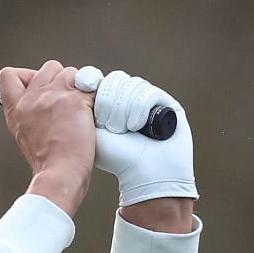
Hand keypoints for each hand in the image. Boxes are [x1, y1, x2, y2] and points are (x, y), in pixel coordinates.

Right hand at [0, 62, 95, 217]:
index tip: (40, 88)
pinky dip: (94, 96)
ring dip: (79, 87)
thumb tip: (41, 100)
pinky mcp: (75, 100)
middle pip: (49, 67)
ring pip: (71, 72)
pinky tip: (91, 112)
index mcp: (16, 109)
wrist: (60, 175)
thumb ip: (28, 114)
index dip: (28, 76)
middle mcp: (32, 98)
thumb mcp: (24, 136)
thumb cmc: (48, 163)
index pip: (9, 75)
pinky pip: (90, 84)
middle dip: (61, 79)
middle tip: (67, 103)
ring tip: (80, 111)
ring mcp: (53, 97)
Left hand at [75, 67, 197, 208]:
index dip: (101, 93)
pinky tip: (138, 127)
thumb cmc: (117, 158)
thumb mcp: (91, 130)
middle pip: (118, 79)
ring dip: (125, 109)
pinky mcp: (169, 105)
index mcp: (115, 104)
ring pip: (133, 85)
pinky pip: (150, 92)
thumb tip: (84, 78)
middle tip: (113, 128)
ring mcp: (152, 102)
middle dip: (111, 103)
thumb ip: (84, 104)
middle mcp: (134, 100)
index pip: (106, 81)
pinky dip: (140, 109)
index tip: (99, 117)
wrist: (143, 175)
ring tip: (127, 130)